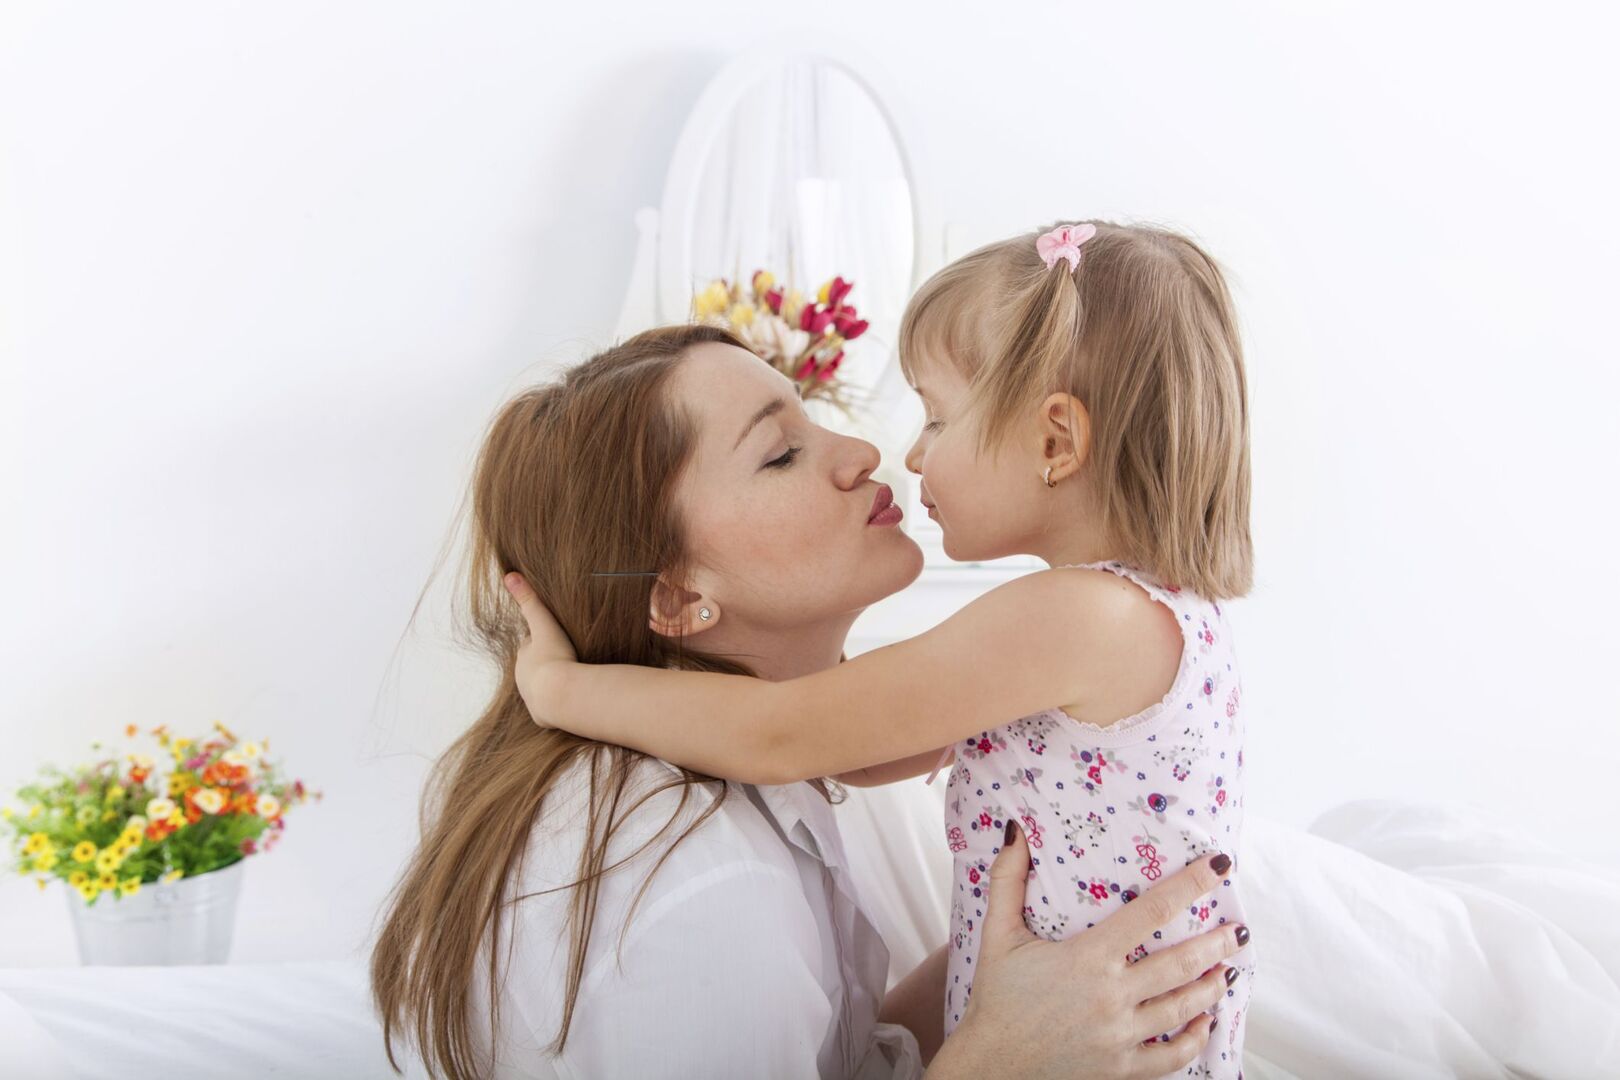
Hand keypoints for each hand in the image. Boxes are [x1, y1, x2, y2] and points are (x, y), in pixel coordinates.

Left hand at [502, 572, 577, 729]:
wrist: (561, 695)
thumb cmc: (555, 658)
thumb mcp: (544, 624)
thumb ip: (529, 600)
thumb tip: (509, 574)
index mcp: (524, 657)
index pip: (531, 645)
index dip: (542, 641)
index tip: (554, 640)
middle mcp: (524, 678)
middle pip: (536, 667)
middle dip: (546, 663)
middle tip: (565, 658)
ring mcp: (533, 698)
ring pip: (542, 687)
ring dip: (553, 683)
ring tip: (570, 679)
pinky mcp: (543, 715)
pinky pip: (550, 707)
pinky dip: (558, 702)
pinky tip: (570, 699)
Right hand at [927, 823, 1244, 1079]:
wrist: (990, 1066)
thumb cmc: (996, 999)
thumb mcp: (997, 935)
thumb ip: (1007, 880)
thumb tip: (1016, 832)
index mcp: (1087, 957)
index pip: (1151, 911)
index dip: (1189, 884)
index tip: (1218, 866)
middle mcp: (1111, 996)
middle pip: (1180, 964)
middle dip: (1215, 944)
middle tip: (1237, 930)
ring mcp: (1120, 1036)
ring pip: (1183, 1009)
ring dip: (1211, 986)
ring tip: (1226, 969)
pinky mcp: (1121, 1068)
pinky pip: (1172, 1056)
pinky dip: (1194, 1039)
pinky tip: (1204, 1022)